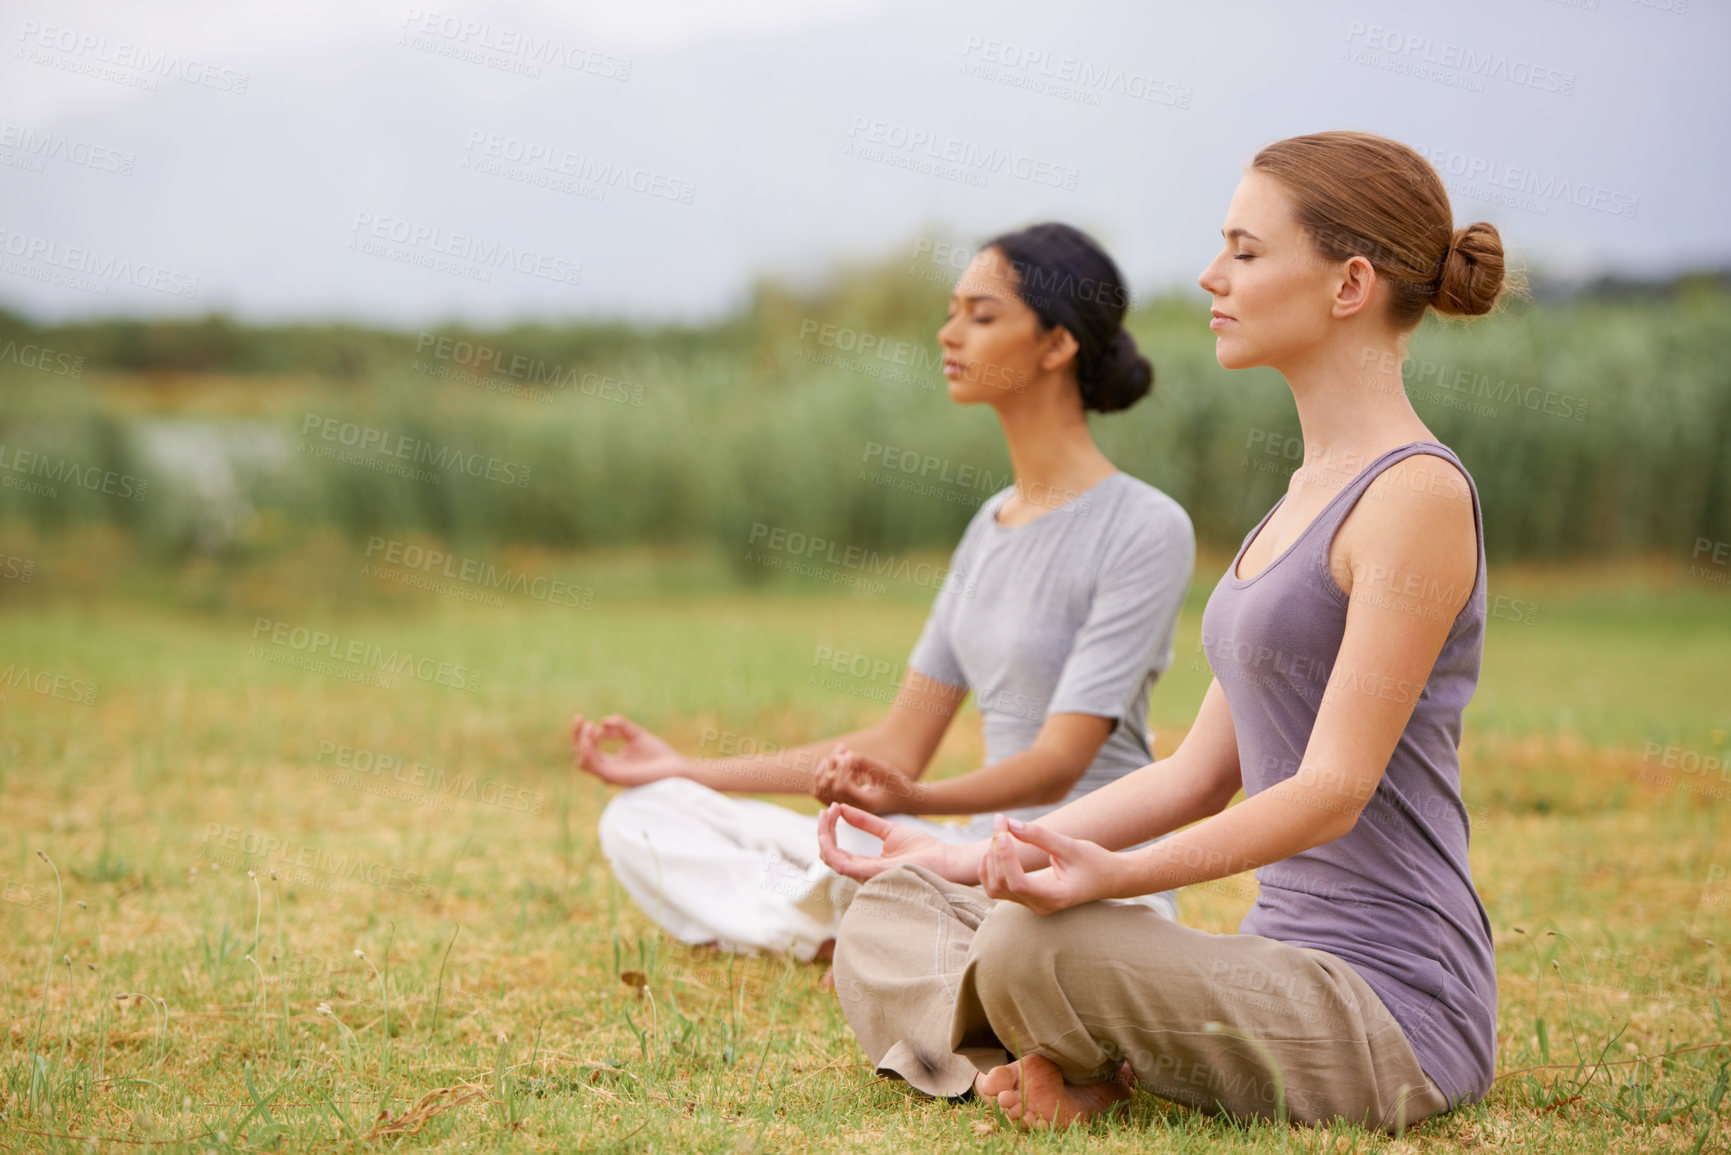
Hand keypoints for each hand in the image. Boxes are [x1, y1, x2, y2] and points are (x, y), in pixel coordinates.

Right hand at [571, 713, 689, 786]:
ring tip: (588, 728)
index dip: (584, 733)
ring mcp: (611, 774)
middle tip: (579, 719)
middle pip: (581, 754)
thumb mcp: (636, 735)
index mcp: (612, 762)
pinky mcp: (615, 777)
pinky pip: (594, 767)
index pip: (588, 749)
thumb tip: (603, 721)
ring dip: (582, 743)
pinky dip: (587, 753)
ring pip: (583, 761)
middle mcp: (608, 770)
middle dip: (578, 736)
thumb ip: (621, 727)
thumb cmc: (659, 755)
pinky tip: (588, 740)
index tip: (590, 720)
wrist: (675, 767)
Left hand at [811, 743, 923, 813]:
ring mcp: (843, 808)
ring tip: (841, 752)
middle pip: (827, 786)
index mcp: (864, 804)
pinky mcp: (839, 802)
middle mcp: (851, 809)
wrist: (903, 799)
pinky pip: (820, 790)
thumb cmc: (897, 784)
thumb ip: (863, 762)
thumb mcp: (884, 770)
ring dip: (826, 767)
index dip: (843, 767)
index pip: (841, 785)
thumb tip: (841, 757)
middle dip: (833, 764)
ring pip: (819, 788)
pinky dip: (824, 773)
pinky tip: (838, 760)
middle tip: (847, 752)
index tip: (853, 755)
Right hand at [816, 802, 979, 885]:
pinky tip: (830, 828)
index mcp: (867, 866)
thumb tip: (844, 810)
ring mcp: (867, 876)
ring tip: (826, 814)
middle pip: (830, 855)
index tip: (832, 808)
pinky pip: (842, 863)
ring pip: (831, 859)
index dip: (830, 830)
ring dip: (824, 836)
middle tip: (825, 809)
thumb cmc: (925, 850)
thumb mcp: (890, 831)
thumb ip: (866, 822)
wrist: (946, 860)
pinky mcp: (873, 874)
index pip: (838, 851)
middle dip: (823, 831)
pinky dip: (831, 846)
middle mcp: (863, 874)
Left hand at [979, 813, 1131, 914]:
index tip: (1004, 831)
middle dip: (997, 851)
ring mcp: (1032, 905)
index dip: (1006, 858)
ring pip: (996, 888)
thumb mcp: (1071, 846)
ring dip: (991, 860)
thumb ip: (1040, 836)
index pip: (1019, 883)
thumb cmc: (1094, 862)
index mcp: (1056, 897)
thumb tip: (1010, 824)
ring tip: (1000, 833)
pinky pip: (998, 888)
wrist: (1108, 879)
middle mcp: (1040, 906)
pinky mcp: (1026, 898)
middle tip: (1001, 821)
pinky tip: (996, 848)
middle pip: (1004, 883)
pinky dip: (991, 868)